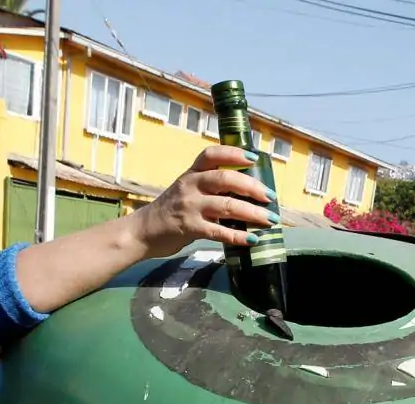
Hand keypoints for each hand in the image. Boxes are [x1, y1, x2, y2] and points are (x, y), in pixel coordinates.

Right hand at [123, 145, 278, 257]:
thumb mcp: (187, 190)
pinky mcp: (190, 228)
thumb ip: (210, 187)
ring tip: (270, 219)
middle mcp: (190, 186)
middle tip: (270, 197)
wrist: (144, 231)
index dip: (234, 153)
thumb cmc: (172, 210)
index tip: (253, 158)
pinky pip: (219, 232)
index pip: (212, 155)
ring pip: (227, 206)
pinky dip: (238, 236)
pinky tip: (253, 239)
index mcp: (191, 173)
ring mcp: (190, 207)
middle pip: (226, 179)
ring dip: (252, 213)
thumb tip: (246, 191)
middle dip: (252, 187)